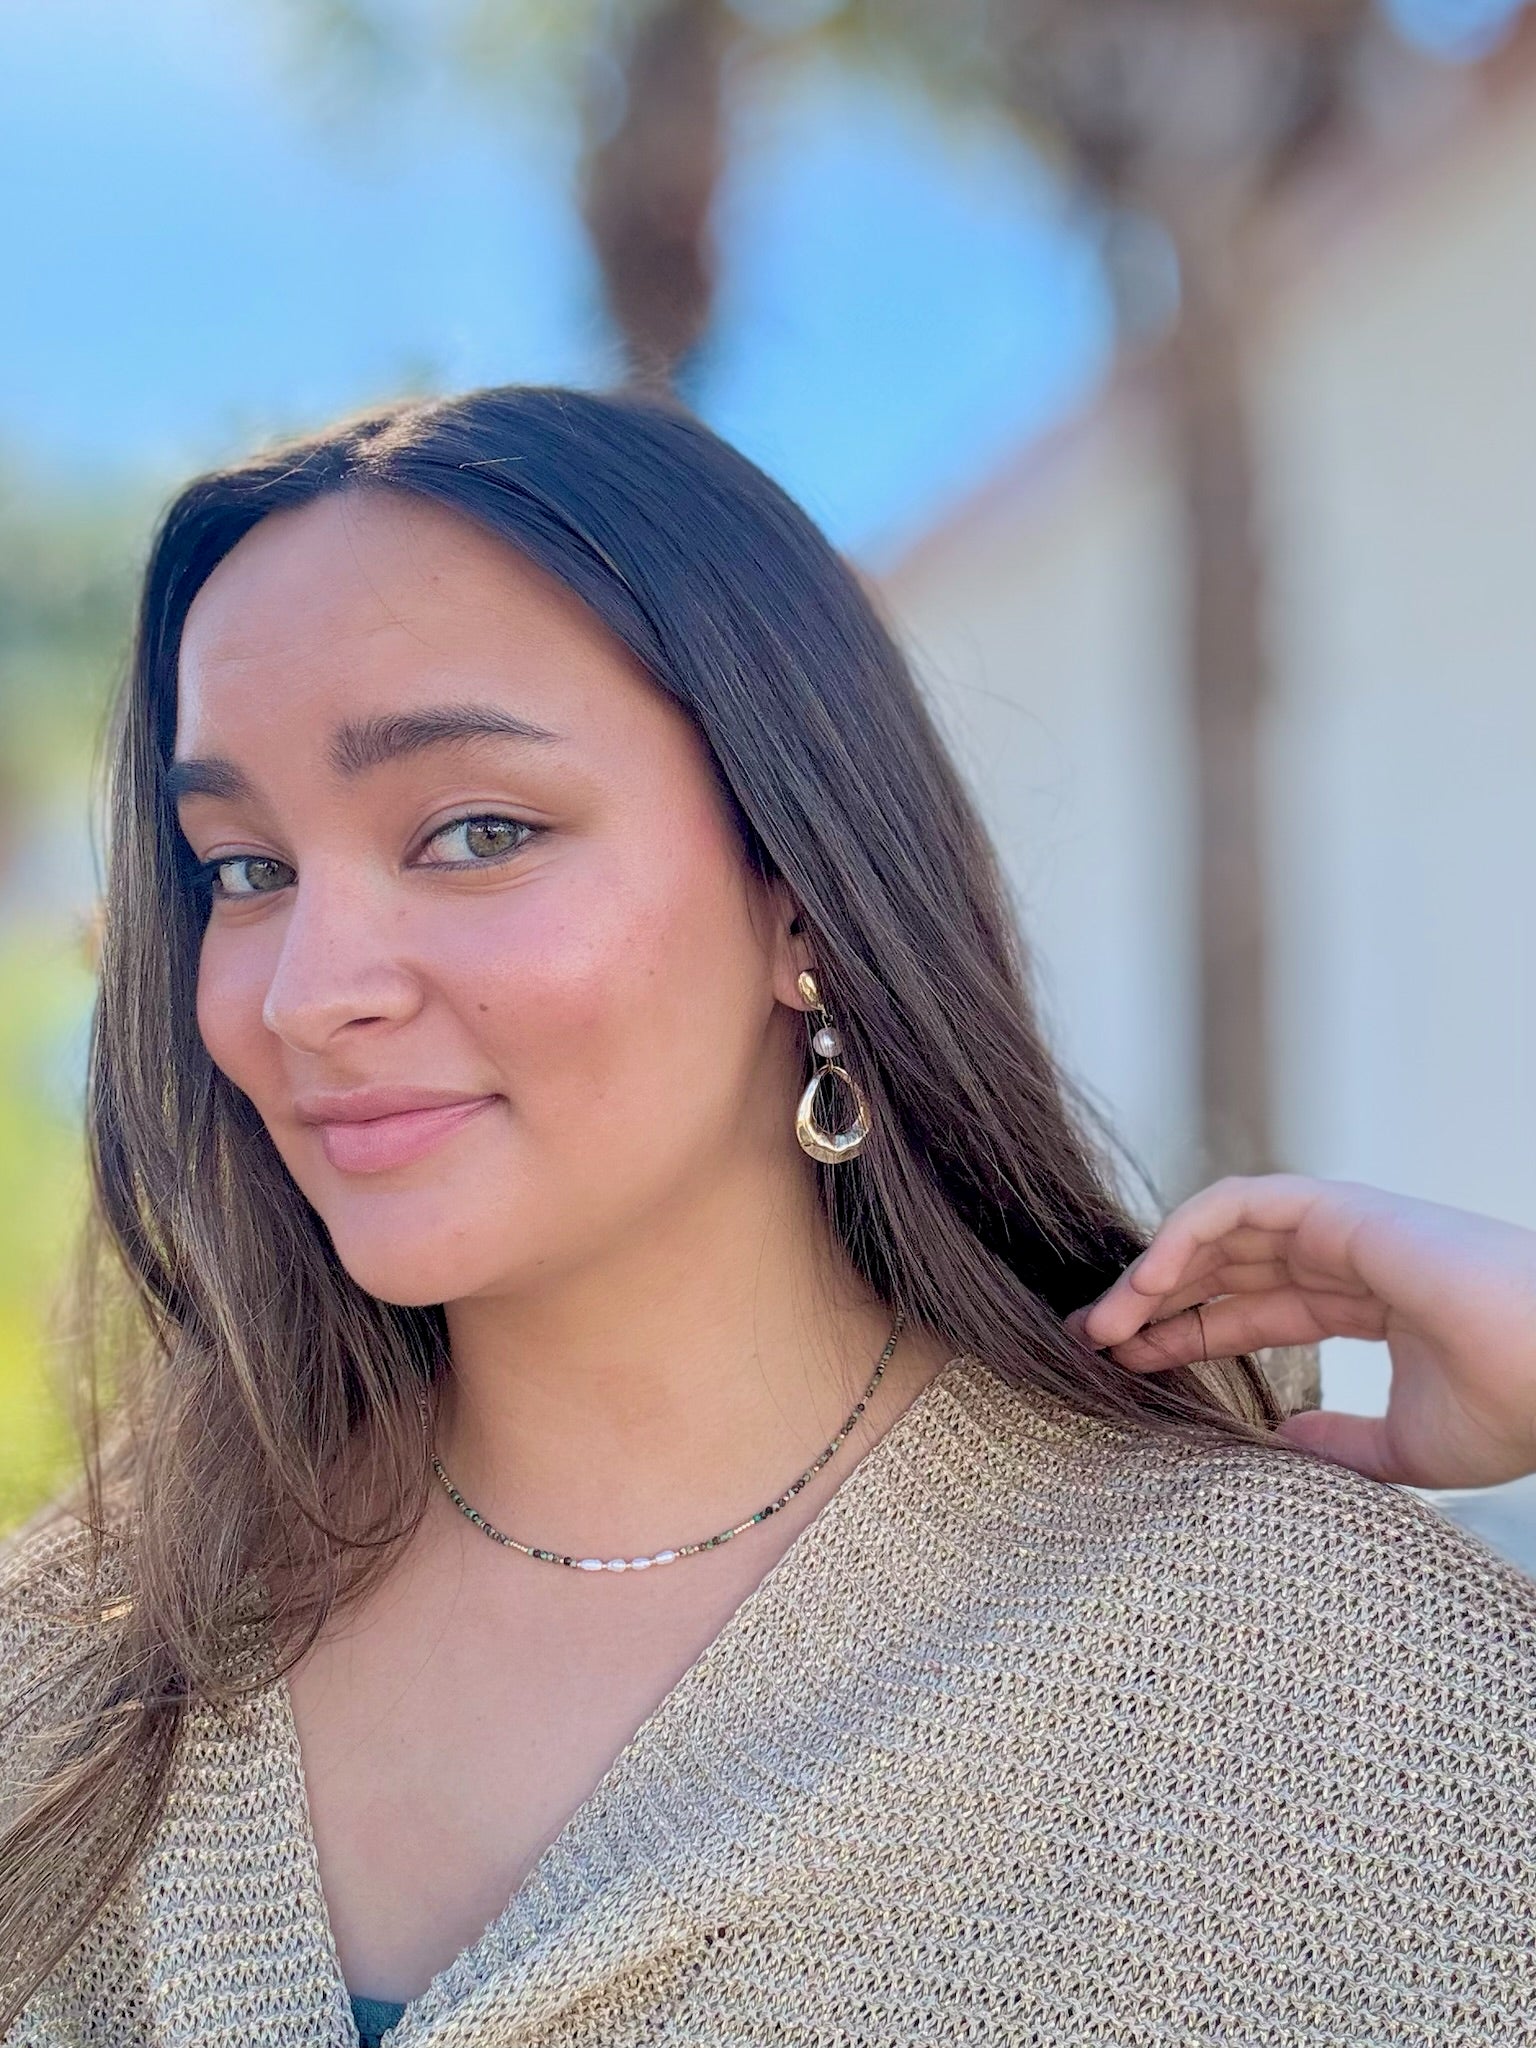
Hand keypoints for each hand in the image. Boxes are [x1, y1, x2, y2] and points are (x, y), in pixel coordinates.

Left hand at [1062, 1174, 1535, 1488]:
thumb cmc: (1515, 1407)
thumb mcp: (1409, 1447)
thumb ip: (1343, 1443)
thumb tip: (1282, 1440)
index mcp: (1370, 1303)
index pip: (1256, 1312)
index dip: (1190, 1335)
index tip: (1130, 1370)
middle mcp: (1351, 1258)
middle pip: (1228, 1269)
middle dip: (1156, 1302)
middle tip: (1091, 1344)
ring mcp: (1346, 1228)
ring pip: (1222, 1234)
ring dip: (1155, 1273)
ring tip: (1101, 1324)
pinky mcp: (1342, 1207)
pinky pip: (1239, 1204)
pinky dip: (1184, 1234)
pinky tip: (1144, 1283)